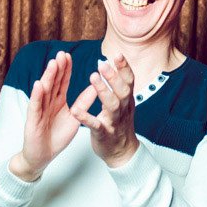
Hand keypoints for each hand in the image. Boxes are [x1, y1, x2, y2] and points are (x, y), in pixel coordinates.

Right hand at [12, 51, 80, 179]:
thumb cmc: (57, 137)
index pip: (62, 81)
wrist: (43, 155)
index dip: (66, 69)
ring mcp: (40, 109)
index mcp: (58, 101)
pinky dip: (37, 95)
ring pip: (44, 90)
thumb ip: (83, 102)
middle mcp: (48, 102)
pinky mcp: (33, 120)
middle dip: (57, 68)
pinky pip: (36, 105)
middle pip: (53, 82)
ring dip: (48, 76)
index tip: (69, 56)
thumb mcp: (75, 118)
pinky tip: (39, 84)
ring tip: (53, 63)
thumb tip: (96, 87)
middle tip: (62, 54)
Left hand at [70, 53, 139, 167]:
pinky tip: (76, 110)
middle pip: (123, 91)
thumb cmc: (119, 124)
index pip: (129, 81)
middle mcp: (123, 110)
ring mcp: (114, 122)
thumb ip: (118, 86)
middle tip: (103, 64)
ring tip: (93, 77)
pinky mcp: (104, 134)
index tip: (117, 55)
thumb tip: (110, 64)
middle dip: (114, 77)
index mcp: (127, 101)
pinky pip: (96, 125)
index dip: (124, 68)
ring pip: (112, 106)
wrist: (122, 152)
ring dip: (103, 91)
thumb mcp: (122, 103)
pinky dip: (86, 118)